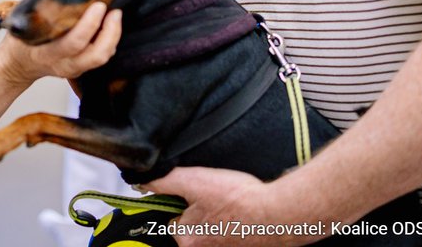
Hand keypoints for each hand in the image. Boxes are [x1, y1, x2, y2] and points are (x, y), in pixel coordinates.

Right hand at [0, 3, 120, 86]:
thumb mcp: (24, 24)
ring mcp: (74, 69)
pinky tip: (109, 24)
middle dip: (111, 31)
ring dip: (113, 35)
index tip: (99, 5)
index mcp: (46, 54)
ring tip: (115, 14)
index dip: (90, 24)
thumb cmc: (21, 39)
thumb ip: (42, 8)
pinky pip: (102, 56)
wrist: (18, 65)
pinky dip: (110, 40)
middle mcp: (63, 65)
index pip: (74, 43)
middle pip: (96, 55)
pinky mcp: (82, 68)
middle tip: (114, 10)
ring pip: (103, 57)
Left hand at [144, 167, 316, 246]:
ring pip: (213, 228)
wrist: (279, 213)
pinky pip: (231, 232)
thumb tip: (142, 182)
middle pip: (193, 225)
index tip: (193, 192)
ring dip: (218, 214)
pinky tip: (242, 209)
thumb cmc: (238, 199)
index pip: (171, 220)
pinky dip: (235, 220)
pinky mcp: (243, 246)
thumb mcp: (193, 181)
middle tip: (215, 194)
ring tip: (229, 201)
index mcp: (188, 240)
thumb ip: (163, 181)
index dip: (181, 202)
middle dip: (201, 209)